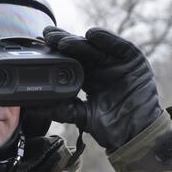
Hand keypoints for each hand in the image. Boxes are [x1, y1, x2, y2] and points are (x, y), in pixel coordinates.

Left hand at [36, 26, 161, 150]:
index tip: (41, 46)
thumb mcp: (82, 116)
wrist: (135, 136)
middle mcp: (102, 67)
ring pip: (97, 47)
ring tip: (65, 41)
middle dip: (65, 42)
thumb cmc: (112, 128)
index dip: (57, 52)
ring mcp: (118, 63)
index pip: (71, 60)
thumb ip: (62, 109)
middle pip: (82, 50)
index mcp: (89, 78)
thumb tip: (35, 107)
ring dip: (80, 41)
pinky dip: (108, 39)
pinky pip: (120, 46)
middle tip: (48, 36)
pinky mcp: (134, 61)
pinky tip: (93, 34)